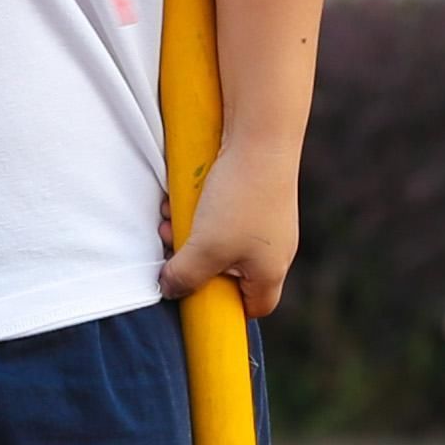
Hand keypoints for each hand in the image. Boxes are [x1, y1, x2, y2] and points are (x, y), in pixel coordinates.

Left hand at [165, 156, 302, 316]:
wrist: (261, 136)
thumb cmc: (240, 198)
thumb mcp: (205, 248)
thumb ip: (184, 277)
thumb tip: (170, 290)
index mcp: (271, 270)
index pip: (255, 308)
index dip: (227, 309)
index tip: (198, 297)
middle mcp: (275, 248)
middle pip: (230, 272)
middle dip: (194, 262)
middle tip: (173, 249)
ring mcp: (267, 220)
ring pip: (219, 240)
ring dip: (190, 233)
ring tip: (171, 219)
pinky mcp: (256, 195)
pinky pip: (223, 214)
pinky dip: (200, 210)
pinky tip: (180, 198)